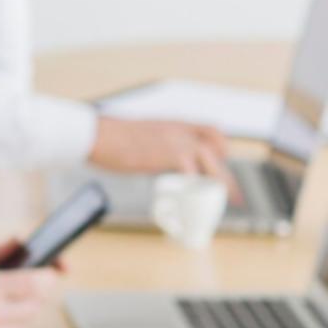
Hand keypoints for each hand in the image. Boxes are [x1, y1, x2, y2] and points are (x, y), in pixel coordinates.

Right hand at [0, 267, 58, 327]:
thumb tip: (1, 261)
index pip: (33, 283)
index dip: (48, 276)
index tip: (52, 271)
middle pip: (36, 305)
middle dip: (38, 294)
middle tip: (35, 284)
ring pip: (23, 323)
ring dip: (23, 311)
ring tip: (12, 300)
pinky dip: (2, 326)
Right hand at [89, 117, 235, 195]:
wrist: (98, 135)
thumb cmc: (108, 137)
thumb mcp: (137, 133)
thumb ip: (150, 142)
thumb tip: (146, 154)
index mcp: (173, 123)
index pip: (211, 130)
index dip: (221, 147)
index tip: (222, 162)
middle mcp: (181, 131)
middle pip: (217, 150)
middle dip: (225, 174)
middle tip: (230, 193)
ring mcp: (178, 142)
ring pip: (213, 163)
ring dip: (218, 184)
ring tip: (218, 202)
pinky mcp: (173, 156)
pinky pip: (196, 177)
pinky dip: (198, 192)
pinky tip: (195, 204)